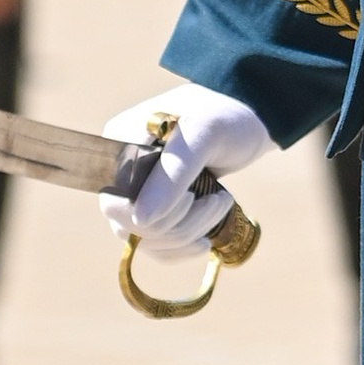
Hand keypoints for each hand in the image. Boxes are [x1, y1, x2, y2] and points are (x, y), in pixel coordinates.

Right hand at [99, 87, 274, 253]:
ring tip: (221, 204)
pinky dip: (182, 248)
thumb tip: (140, 219)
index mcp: (119, 142)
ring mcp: (135, 191)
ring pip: (144, 240)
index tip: (193, 196)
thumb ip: (171, 175)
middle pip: (128, 226)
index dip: (155, 214)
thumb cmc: (225, 117)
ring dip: (188, 234)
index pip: (116, 203)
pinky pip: (154, 246)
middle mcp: (120, 170)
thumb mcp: (203, 136)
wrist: (247, 119)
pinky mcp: (154, 208)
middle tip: (219, 201)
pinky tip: (205, 238)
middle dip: (179, 226)